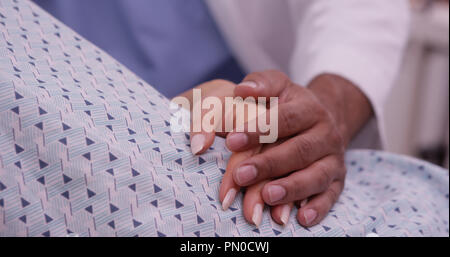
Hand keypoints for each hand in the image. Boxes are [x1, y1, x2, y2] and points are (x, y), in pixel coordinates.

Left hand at [222, 71, 372, 226]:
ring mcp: (333, 159)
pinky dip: (318, 208)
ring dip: (292, 188)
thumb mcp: (277, 86)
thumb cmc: (289, 104)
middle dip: (269, 164)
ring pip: (316, 176)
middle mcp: (326, 134)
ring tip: (268, 196)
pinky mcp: (337, 180)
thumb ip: (260, 84)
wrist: (322, 119)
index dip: (259, 129)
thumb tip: (241, 90)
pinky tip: (301, 218)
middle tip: (241, 175)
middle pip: (299, 151)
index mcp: (309, 108)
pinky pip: (331, 196)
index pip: (285, 118)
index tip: (231, 140)